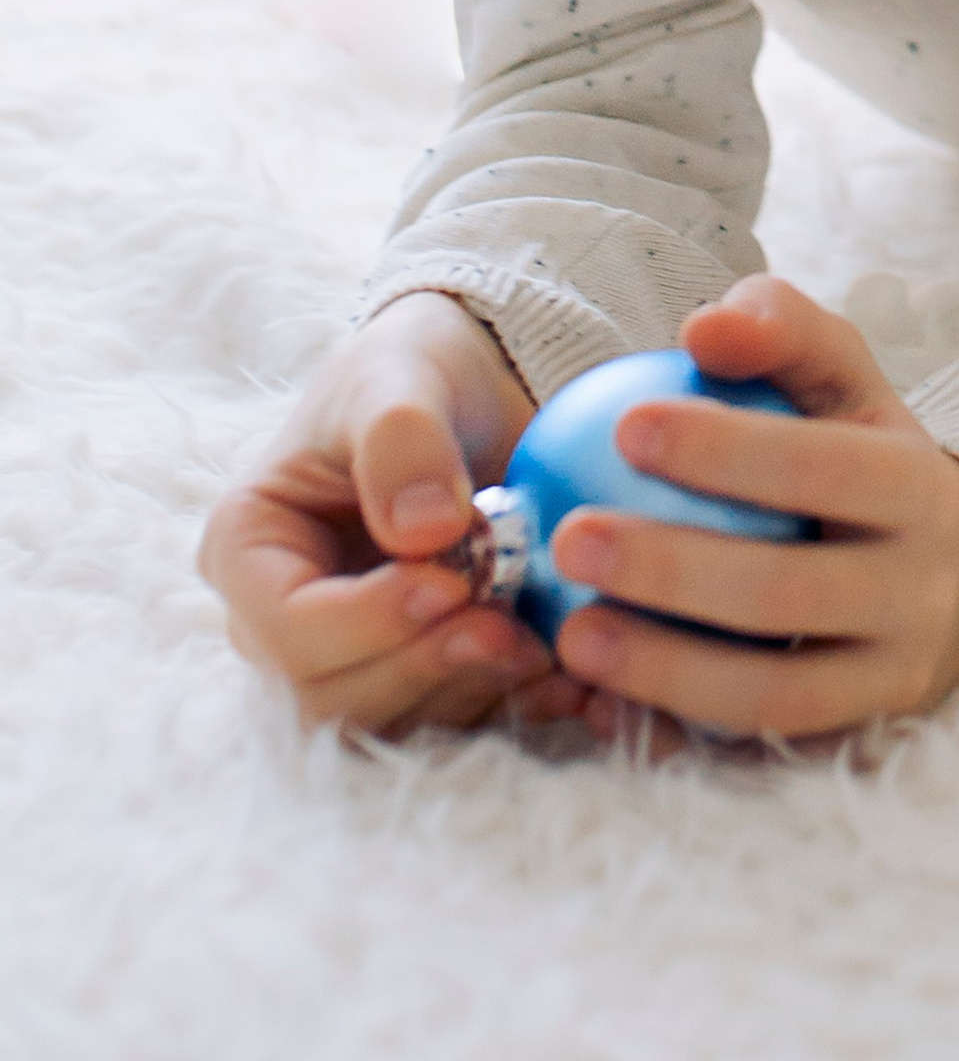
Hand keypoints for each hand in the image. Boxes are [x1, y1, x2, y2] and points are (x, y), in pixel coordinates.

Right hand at [199, 294, 567, 733]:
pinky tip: (570, 684)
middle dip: (420, 669)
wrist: (471, 387)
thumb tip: (424, 531)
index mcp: (252, 550)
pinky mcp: (416, 670)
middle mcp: (287, 619)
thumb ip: (402, 441)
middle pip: (330, 695)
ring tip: (541, 648)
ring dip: (466, 694)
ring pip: (389, 722)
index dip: (366, 621)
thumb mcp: (399, 379)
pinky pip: (453, 717)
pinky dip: (512, 707)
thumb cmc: (412, 372)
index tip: (451, 580)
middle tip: (505, 630)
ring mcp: (349, 654)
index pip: (288, 626)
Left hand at [544, 278, 958, 744]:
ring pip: (773, 694)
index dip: (727, 449)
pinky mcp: (849, 744)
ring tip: (570, 633)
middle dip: (674, 569)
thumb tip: (705, 327)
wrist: (957, 574)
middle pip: (789, 592)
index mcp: (919, 491)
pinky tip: (600, 702)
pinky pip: (754, 752)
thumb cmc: (862, 451)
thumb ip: (781, 332)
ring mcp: (887, 682)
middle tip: (571, 537)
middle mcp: (917, 594)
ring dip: (663, 668)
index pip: (823, 468)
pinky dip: (676, 734)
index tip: (625, 423)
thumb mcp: (843, 378)